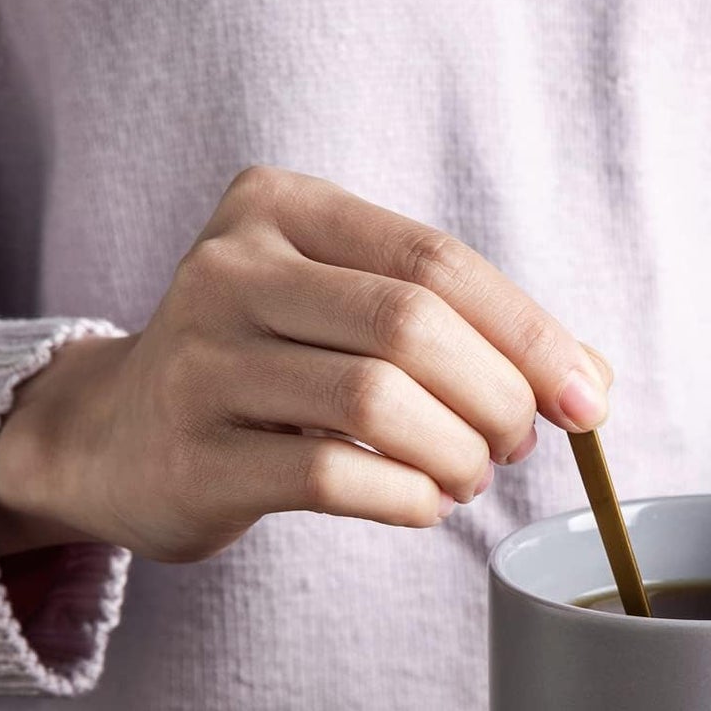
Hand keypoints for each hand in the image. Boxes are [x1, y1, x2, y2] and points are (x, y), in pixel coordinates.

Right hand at [0, 166, 613, 560]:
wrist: (119, 437)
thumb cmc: (268, 369)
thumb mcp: (349, 312)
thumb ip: (467, 328)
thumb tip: (591, 382)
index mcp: (281, 208)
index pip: (437, 261)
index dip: (530, 334)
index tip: (585, 399)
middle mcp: (230, 269)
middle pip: (411, 326)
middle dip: (496, 397)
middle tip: (515, 445)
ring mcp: (201, 362)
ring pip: (376, 402)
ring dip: (455, 453)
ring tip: (468, 475)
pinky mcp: (195, 456)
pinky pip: (333, 476)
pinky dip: (408, 498)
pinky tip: (421, 501)